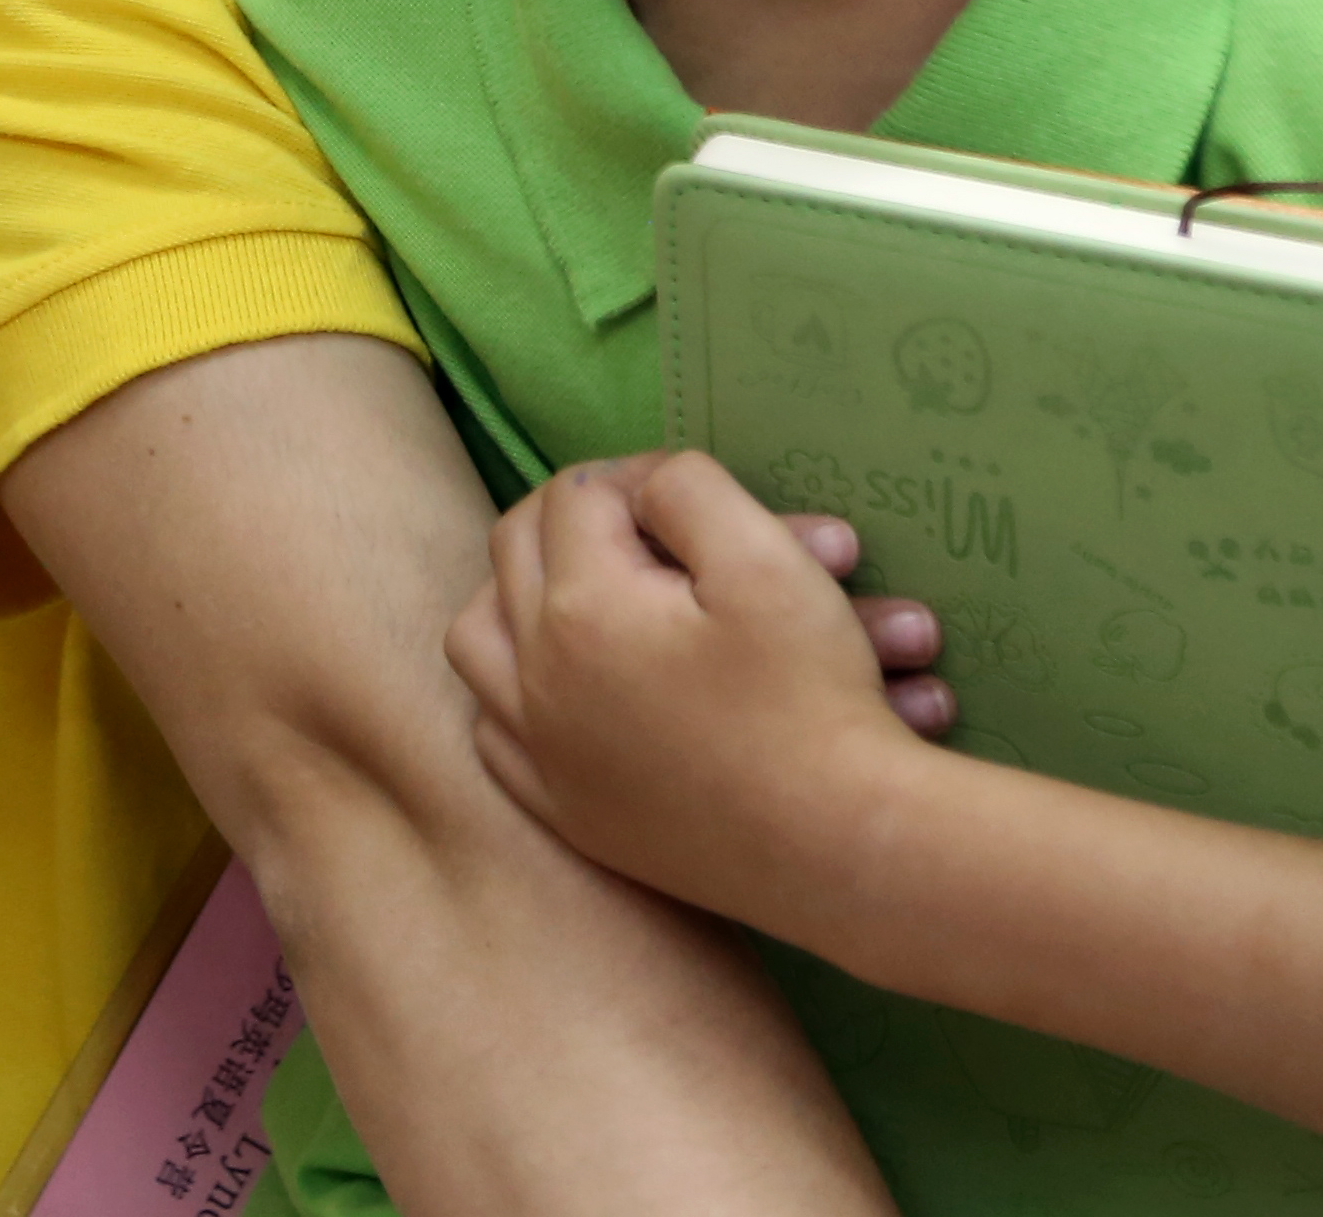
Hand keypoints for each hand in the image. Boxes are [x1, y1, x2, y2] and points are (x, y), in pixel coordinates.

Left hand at [446, 454, 936, 923]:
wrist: (843, 847)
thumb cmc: (811, 696)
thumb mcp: (764, 558)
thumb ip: (687, 490)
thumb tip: (642, 486)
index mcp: (579, 605)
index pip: (577, 495)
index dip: (636, 474)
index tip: (691, 490)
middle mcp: (535, 676)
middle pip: (515, 550)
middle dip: (579, 516)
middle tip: (647, 517)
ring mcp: (542, 753)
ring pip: (479, 639)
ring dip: (519, 595)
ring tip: (580, 581)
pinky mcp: (567, 814)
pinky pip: (498, 736)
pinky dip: (516, 693)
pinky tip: (566, 681)